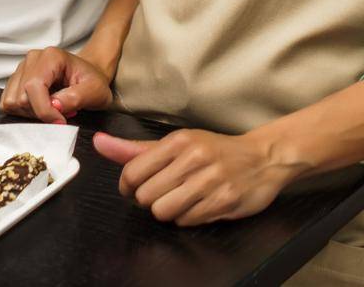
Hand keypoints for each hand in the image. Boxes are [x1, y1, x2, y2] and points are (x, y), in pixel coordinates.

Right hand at [0, 47, 114, 123]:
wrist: (89, 74)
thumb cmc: (93, 81)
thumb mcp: (95, 91)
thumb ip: (76, 97)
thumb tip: (54, 105)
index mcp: (51, 57)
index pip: (33, 87)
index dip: (45, 111)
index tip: (60, 121)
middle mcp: (32, 59)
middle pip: (21, 97)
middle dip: (40, 113)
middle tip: (60, 113)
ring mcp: (22, 68)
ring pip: (12, 102)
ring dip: (31, 113)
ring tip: (52, 109)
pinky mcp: (17, 80)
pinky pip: (9, 102)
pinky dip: (23, 112)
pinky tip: (41, 108)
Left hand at [93, 128, 308, 226]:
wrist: (263, 158)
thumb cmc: (214, 151)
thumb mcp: (176, 143)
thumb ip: (136, 149)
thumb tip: (100, 143)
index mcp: (178, 141)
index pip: (132, 172)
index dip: (128, 187)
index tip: (135, 188)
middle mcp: (193, 158)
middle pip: (146, 196)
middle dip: (150, 199)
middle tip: (165, 192)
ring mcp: (210, 181)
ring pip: (164, 211)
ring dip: (169, 211)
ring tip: (182, 199)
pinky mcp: (224, 201)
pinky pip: (187, 221)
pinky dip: (188, 217)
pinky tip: (200, 204)